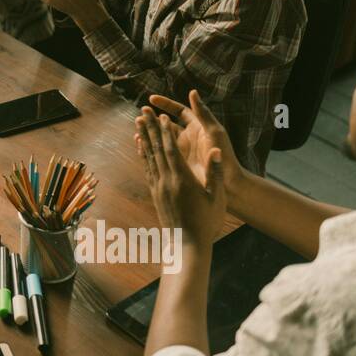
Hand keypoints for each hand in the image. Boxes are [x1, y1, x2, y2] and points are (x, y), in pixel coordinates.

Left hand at [135, 108, 226, 247]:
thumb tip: (217, 151)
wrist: (186, 244)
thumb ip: (215, 173)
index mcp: (182, 180)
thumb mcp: (216, 197)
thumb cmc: (207, 221)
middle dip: (150, 129)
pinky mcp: (155, 193)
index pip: (171, 150)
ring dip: (144, 138)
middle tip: (142, 111)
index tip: (161, 116)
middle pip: (156, 149)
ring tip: (138, 123)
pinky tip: (141, 146)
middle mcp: (166, 181)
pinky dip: (143, 154)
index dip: (166, 132)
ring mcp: (159, 187)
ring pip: (149, 157)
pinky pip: (147, 168)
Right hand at [145, 90, 242, 200]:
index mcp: (197, 127)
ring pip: (162, 137)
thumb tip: (192, 92)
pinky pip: (161, 151)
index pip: (179, 111)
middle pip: (167, 123)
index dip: (166, 104)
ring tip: (137, 126)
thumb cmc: (224, 155)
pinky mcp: (177, 162)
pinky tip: (139, 142)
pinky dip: (150, 145)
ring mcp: (182, 150)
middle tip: (141, 113)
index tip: (151, 100)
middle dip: (154, 117)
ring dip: (150, 131)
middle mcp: (188, 137)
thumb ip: (202, 113)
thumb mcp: (214, 131)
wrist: (226, 183)